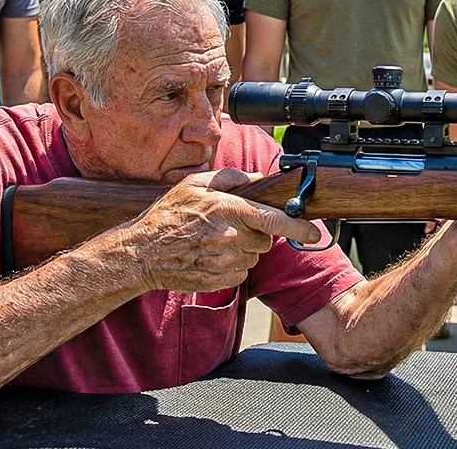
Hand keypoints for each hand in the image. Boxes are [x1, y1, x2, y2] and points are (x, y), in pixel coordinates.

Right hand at [114, 168, 321, 293]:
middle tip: (230, 226)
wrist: (142, 254)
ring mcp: (226, 261)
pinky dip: (232, 265)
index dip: (299, 226)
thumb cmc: (167, 216)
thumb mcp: (194, 184)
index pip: (275, 219)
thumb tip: (256, 178)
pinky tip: (211, 256)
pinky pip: (241, 272)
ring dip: (243, 249)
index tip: (315, 231)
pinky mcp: (220, 280)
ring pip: (254, 256)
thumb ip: (230, 178)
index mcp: (229, 210)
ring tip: (215, 241)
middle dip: (255, 232)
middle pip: (265, 238)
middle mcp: (232, 237)